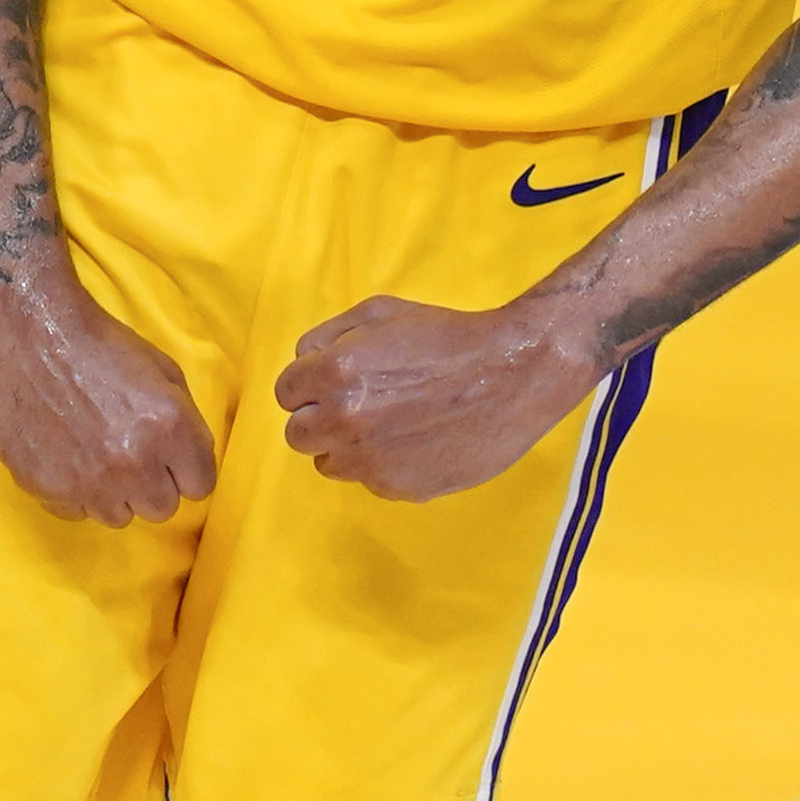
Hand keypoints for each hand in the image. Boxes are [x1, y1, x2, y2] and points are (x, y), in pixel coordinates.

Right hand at [0, 265, 214, 526]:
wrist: (28, 329)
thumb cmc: (96, 342)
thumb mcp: (161, 367)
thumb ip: (185, 420)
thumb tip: (189, 458)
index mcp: (169, 426)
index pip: (200, 486)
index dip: (185, 469)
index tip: (170, 458)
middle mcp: (133, 462)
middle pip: (162, 508)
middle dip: (151, 484)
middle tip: (128, 453)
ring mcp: (87, 480)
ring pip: (118, 516)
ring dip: (113, 492)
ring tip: (94, 452)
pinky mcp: (46, 488)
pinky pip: (76, 511)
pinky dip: (73, 491)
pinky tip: (65, 454)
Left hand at [273, 292, 602, 500]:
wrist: (513, 374)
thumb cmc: (448, 336)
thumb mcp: (381, 312)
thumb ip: (328, 336)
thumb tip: (304, 363)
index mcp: (334, 373)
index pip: (285, 393)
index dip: (309, 385)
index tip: (334, 382)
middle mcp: (344, 421)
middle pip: (298, 435)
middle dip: (319, 419)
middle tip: (357, 404)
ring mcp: (371, 461)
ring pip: (330, 464)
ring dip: (347, 446)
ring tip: (390, 423)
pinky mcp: (399, 488)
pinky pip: (370, 482)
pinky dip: (384, 465)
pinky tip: (416, 440)